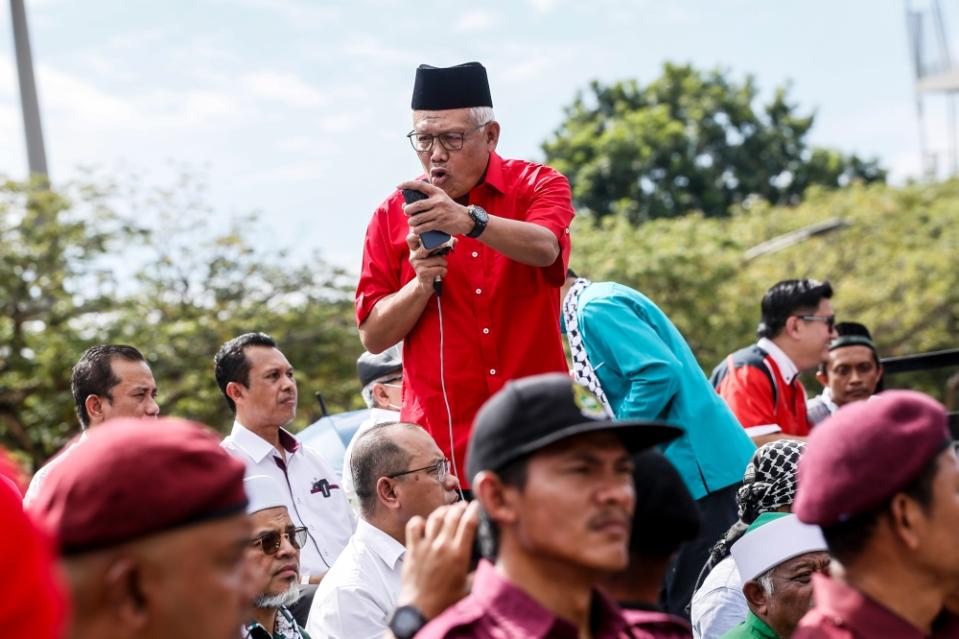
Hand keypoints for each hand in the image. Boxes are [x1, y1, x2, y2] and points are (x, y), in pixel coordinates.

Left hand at [398, 180, 473, 236]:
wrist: (465, 219)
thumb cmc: (448, 209)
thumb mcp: (440, 199)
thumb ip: (426, 200)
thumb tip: (406, 205)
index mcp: (437, 192)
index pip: (420, 185)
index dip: (408, 184)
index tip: (398, 186)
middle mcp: (438, 201)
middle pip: (417, 205)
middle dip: (408, 210)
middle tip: (406, 212)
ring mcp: (439, 212)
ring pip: (419, 218)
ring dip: (412, 222)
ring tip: (411, 223)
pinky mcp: (440, 223)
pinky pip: (424, 227)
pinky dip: (417, 230)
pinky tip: (416, 230)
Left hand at [398, 500, 479, 619]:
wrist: (421, 609)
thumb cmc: (446, 600)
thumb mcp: (469, 585)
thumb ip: (479, 569)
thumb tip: (489, 557)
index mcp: (459, 554)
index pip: (469, 522)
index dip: (474, 509)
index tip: (477, 505)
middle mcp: (443, 546)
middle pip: (453, 515)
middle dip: (460, 507)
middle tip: (463, 507)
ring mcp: (426, 546)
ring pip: (435, 517)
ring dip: (443, 511)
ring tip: (448, 510)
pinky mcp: (413, 549)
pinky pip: (414, 525)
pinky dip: (419, 521)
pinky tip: (425, 523)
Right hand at [406, 234, 447, 296]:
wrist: (426, 283)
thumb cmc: (432, 265)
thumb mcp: (437, 253)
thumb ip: (445, 245)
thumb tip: (456, 240)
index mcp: (414, 248)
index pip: (411, 238)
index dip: (417, 235)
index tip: (428, 236)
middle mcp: (413, 255)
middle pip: (427, 247)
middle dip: (439, 247)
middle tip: (444, 250)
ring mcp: (417, 264)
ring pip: (438, 259)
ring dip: (444, 263)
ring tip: (441, 266)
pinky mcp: (422, 273)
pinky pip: (439, 268)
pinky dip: (444, 271)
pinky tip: (441, 273)